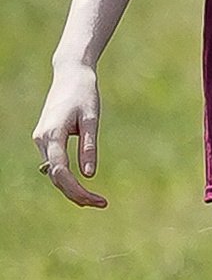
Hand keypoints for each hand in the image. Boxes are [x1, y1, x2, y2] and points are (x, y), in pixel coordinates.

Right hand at [33, 65, 102, 207]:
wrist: (71, 74)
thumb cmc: (84, 93)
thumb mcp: (92, 119)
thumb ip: (89, 146)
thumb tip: (88, 175)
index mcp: (52, 135)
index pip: (60, 172)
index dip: (76, 190)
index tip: (97, 201)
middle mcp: (41, 140)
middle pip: (55, 176)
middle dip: (76, 193)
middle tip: (101, 204)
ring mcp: (41, 139)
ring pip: (53, 172)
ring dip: (71, 187)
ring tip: (95, 200)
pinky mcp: (45, 138)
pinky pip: (54, 163)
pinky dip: (66, 176)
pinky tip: (81, 186)